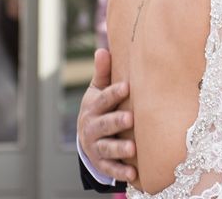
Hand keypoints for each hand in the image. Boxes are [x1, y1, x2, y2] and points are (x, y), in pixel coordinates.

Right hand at [77, 48, 136, 181]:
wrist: (87, 137)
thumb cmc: (99, 107)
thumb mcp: (98, 90)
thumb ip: (103, 72)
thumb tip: (102, 49)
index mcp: (93, 107)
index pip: (103, 99)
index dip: (113, 93)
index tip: (127, 86)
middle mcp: (92, 127)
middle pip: (104, 124)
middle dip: (115, 121)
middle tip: (130, 118)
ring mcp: (96, 146)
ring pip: (106, 148)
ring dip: (119, 149)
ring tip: (132, 149)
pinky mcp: (101, 162)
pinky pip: (110, 169)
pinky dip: (120, 172)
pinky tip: (133, 173)